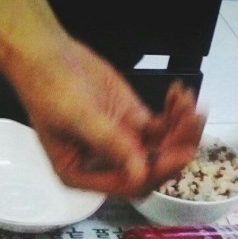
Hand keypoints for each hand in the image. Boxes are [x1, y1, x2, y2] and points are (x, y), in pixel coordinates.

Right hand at [12, 37, 205, 196]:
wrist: (45, 54)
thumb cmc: (48, 86)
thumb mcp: (77, 116)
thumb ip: (109, 144)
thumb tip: (140, 172)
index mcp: (82, 174)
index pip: (127, 184)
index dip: (156, 171)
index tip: (179, 151)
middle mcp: (105, 164)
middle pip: (150, 168)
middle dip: (175, 149)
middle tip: (192, 123)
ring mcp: (122, 143)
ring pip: (161, 147)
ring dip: (180, 130)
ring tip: (191, 105)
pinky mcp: (132, 121)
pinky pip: (161, 126)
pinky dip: (176, 114)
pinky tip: (181, 95)